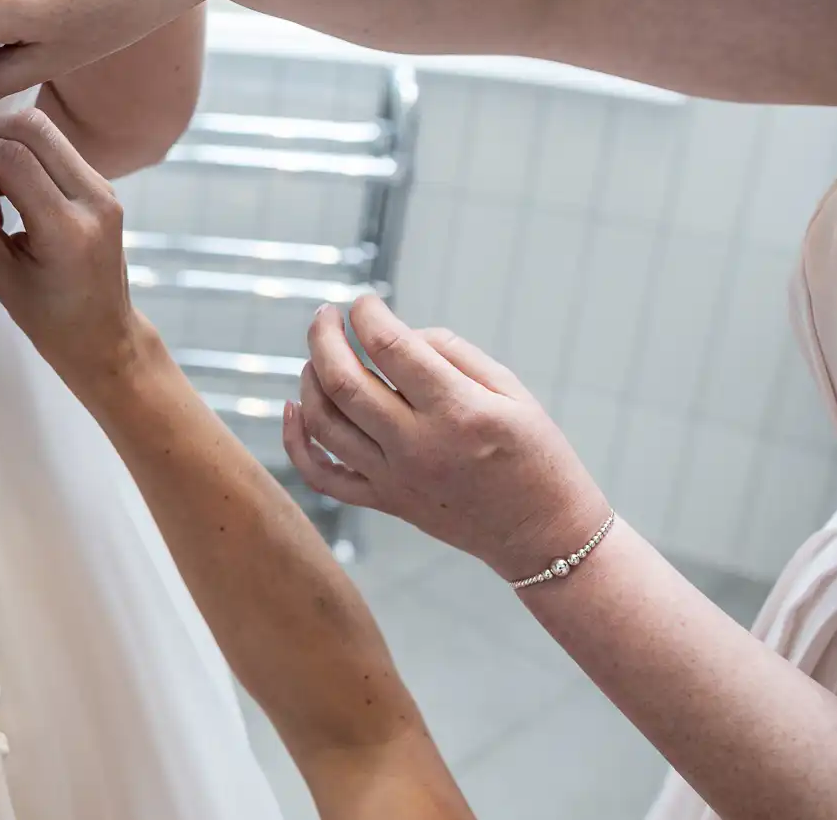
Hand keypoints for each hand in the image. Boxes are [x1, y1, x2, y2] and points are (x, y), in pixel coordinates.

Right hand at [0, 109, 152, 404]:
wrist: (105, 336)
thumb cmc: (54, 322)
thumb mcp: (1, 277)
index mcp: (69, 229)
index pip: (14, 159)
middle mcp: (93, 199)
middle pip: (32, 129)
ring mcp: (101, 188)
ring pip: (43, 132)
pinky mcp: (97, 185)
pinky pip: (51, 148)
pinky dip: (14, 150)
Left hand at [283, 296, 609, 581]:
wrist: (544, 536)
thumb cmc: (537, 456)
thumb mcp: (514, 393)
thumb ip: (454, 354)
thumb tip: (399, 334)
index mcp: (458, 412)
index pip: (391, 348)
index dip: (369, 314)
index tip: (364, 301)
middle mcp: (418, 446)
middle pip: (343, 382)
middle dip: (324, 336)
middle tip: (325, 314)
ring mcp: (395, 479)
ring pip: (324, 422)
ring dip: (309, 379)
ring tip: (316, 355)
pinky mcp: (386, 503)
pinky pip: (323, 476)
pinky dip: (296, 441)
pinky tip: (292, 408)